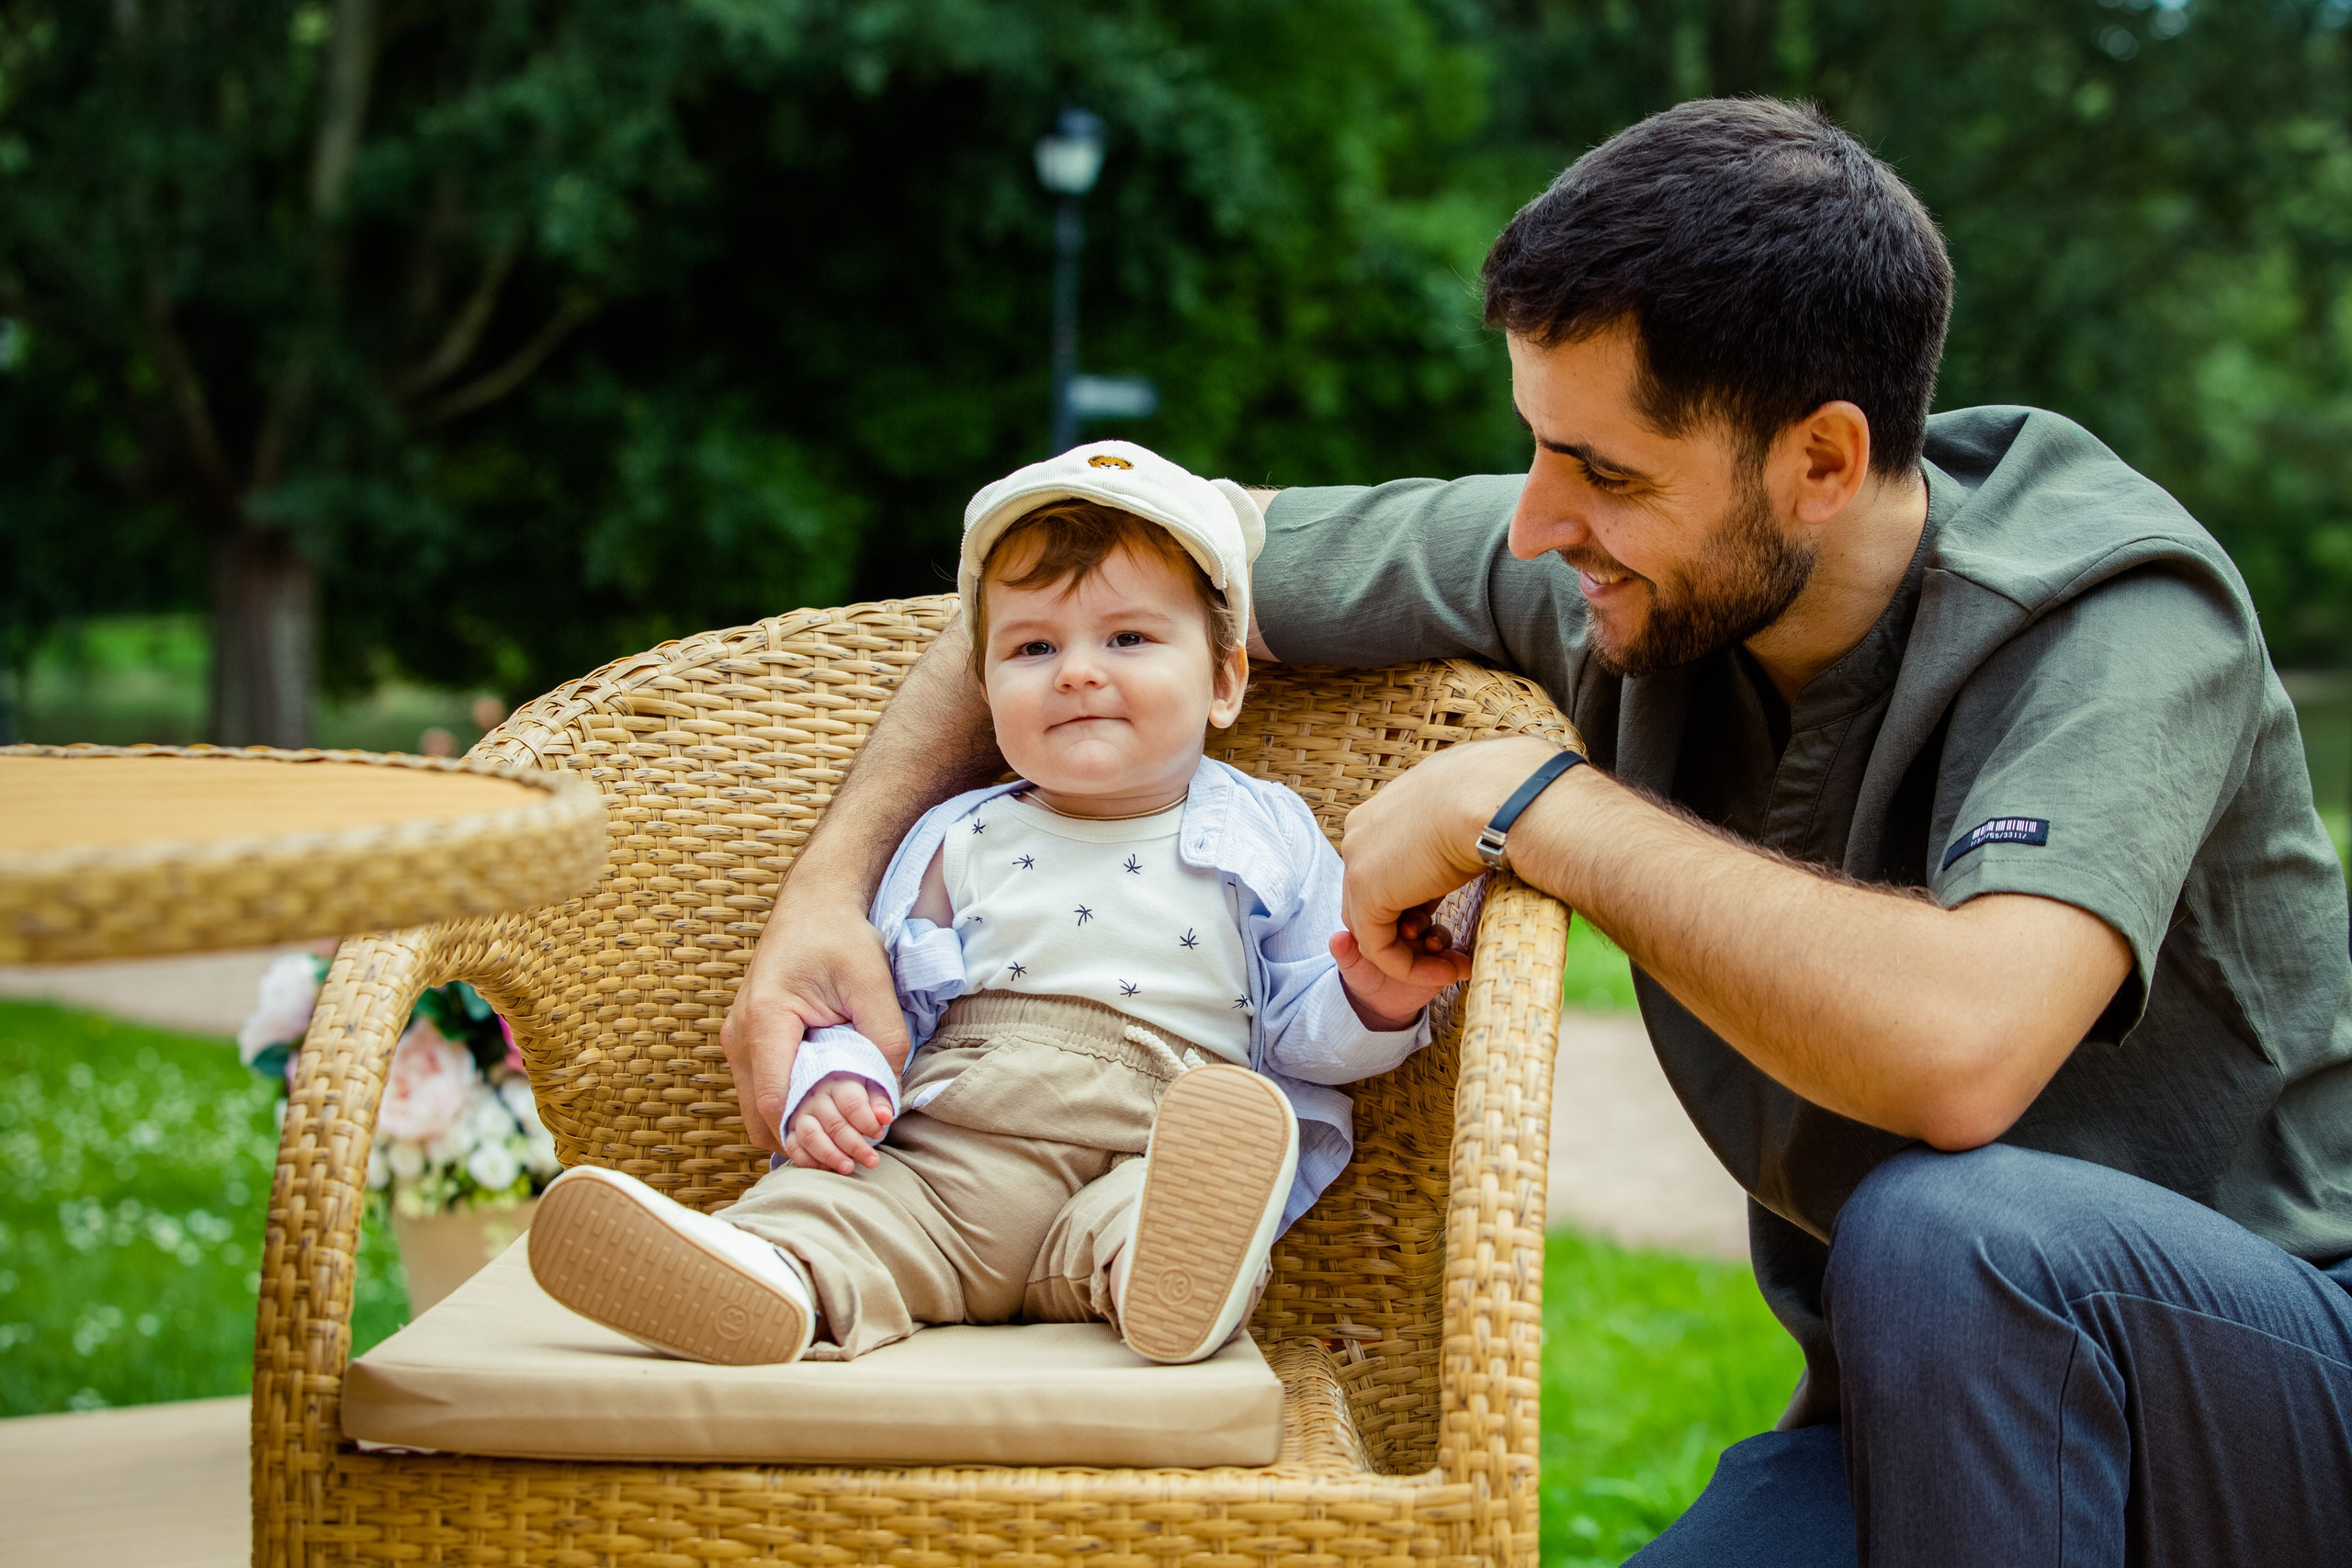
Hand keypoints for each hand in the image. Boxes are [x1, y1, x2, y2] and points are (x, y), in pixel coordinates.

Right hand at [720, 889, 911, 1156]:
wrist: (812, 906)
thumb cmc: (840, 938)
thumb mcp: (872, 982)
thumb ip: (885, 1037)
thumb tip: (892, 1097)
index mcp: (765, 1019)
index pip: (774, 1100)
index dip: (808, 1136)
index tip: (849, 1153)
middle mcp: (740, 1036)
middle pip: (760, 1116)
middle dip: (804, 1143)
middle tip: (852, 1159)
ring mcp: (738, 1041)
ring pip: (757, 1111)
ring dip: (795, 1131)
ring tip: (845, 1143)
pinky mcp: (748, 1044)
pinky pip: (761, 1093)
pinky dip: (789, 1112)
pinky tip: (826, 1116)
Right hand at [782, 1073, 896, 1172]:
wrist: (825, 1085)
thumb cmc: (854, 1090)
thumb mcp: (871, 1087)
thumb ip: (879, 1101)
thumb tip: (885, 1117)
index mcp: (838, 1083)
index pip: (851, 1103)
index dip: (867, 1122)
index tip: (879, 1133)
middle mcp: (815, 1097)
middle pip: (834, 1124)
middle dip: (855, 1146)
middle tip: (872, 1161)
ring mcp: (799, 1113)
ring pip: (811, 1136)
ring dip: (831, 1155)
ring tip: (849, 1168)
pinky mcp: (790, 1129)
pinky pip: (794, 1147)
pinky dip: (809, 1161)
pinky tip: (828, 1169)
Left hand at [1331, 907, 1466, 1027]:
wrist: (1382, 1007)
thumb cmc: (1364, 979)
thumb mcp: (1353, 969)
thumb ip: (1346, 955)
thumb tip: (1337, 939)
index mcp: (1384, 916)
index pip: (1395, 907)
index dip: (1403, 917)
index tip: (1408, 932)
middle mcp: (1408, 924)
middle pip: (1419, 916)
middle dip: (1423, 927)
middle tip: (1426, 938)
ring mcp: (1428, 940)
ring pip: (1439, 933)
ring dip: (1443, 941)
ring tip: (1442, 950)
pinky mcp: (1444, 959)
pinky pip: (1456, 956)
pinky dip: (1460, 962)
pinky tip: (1463, 969)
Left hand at [1339, 736, 1558, 986]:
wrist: (1500, 797)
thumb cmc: (1504, 799)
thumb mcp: (1472, 814)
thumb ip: (1458, 831)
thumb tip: (1487, 827)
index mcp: (1384, 810)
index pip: (1389, 869)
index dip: (1422, 900)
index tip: (1458, 914)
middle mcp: (1360, 833)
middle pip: (1376, 899)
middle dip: (1415, 930)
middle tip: (1456, 947)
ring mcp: (1357, 863)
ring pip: (1374, 928)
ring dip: (1415, 956)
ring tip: (1458, 963)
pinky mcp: (1366, 894)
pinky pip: (1378, 948)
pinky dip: (1411, 968)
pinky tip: (1451, 972)